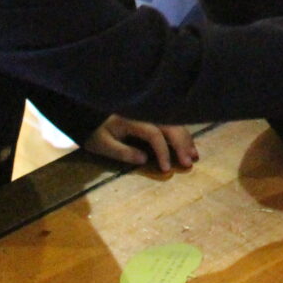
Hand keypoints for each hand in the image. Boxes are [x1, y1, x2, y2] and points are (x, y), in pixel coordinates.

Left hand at [83, 115, 197, 172]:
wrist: (88, 115)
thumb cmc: (95, 132)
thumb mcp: (102, 144)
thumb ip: (122, 152)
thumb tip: (144, 159)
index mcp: (132, 119)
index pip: (154, 133)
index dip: (163, 151)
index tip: (166, 168)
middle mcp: (145, 114)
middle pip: (170, 126)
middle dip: (182, 144)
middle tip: (189, 163)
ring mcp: (150, 114)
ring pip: (174, 124)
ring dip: (186, 139)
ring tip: (194, 156)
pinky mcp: (152, 117)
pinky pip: (171, 124)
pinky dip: (181, 134)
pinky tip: (188, 145)